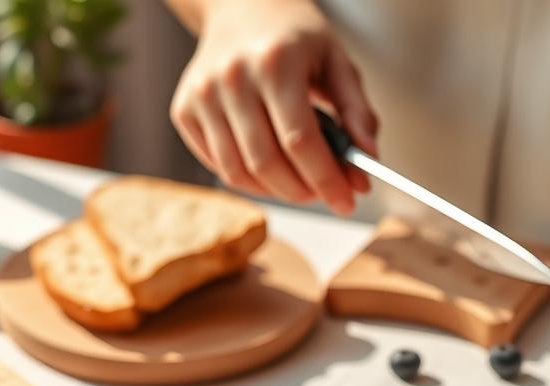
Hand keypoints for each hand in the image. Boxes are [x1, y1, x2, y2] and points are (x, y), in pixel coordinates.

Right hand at [169, 0, 377, 214]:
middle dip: (302, 191)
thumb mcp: (337, 63)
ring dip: (275, 191)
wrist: (241, 8)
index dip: (326, 180)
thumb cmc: (295, 38)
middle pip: (267, 163)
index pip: (300, 141)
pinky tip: (269, 166)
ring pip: (238, 172)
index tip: (347, 202)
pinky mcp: (183, 109)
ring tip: (298, 183)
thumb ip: (357, 114)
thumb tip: (366, 166)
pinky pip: (218, 165)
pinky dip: (248, 179)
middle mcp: (232, 76)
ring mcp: (202, 94)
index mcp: (275, 60)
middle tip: (324, 195)